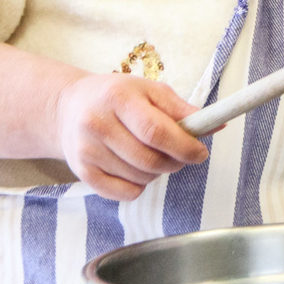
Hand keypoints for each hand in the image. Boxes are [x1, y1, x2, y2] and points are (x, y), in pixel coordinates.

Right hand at [53, 73, 209, 200]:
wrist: (69, 107)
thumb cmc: (118, 96)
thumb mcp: (150, 90)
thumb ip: (181, 109)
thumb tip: (215, 125)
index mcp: (118, 98)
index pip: (156, 131)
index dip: (183, 146)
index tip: (200, 152)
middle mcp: (97, 124)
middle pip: (149, 159)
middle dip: (176, 163)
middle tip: (183, 155)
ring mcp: (86, 151)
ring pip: (139, 178)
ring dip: (158, 173)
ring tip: (155, 156)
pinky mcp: (82, 172)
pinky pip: (124, 193)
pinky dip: (140, 186)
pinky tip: (137, 168)